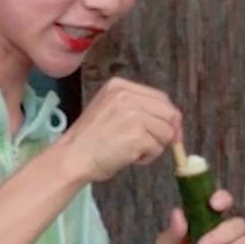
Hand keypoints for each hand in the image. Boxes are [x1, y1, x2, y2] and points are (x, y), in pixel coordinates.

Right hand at [55, 77, 181, 182]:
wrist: (72, 157)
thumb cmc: (90, 140)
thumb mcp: (111, 110)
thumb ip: (137, 109)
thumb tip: (172, 123)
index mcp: (120, 86)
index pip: (161, 98)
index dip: (169, 117)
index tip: (169, 133)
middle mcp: (127, 95)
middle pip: (170, 113)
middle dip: (167, 132)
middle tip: (153, 146)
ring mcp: (133, 114)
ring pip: (167, 132)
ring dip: (155, 146)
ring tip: (133, 151)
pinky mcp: (137, 134)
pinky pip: (157, 148)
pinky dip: (147, 158)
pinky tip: (129, 157)